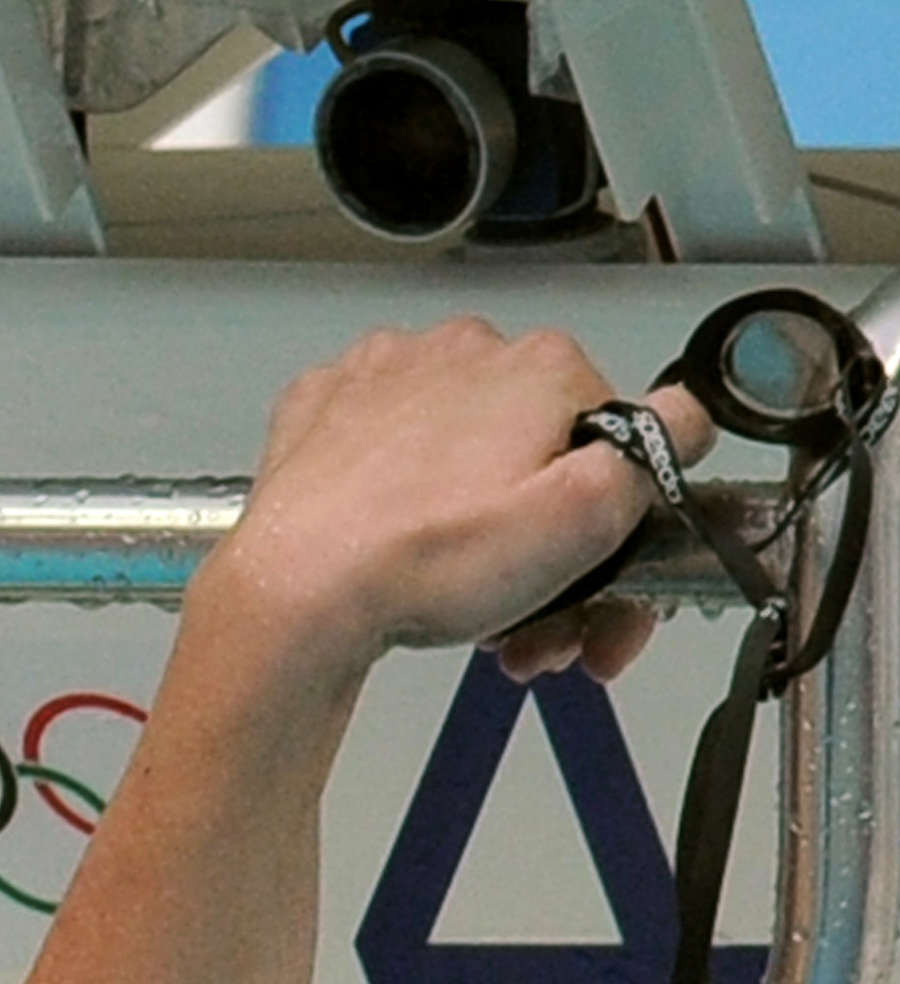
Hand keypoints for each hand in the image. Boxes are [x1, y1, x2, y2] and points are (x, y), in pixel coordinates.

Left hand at [208, 315, 712, 699]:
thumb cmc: (429, 559)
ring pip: (468, 461)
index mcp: (540, 367)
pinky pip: (394, 456)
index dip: (623, 528)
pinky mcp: (327, 410)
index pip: (619, 441)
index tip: (609, 595)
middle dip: (556, 552)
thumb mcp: (582, 519)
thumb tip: (687, 415)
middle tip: (545, 631)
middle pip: (542, 457)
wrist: (296, 590)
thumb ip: (650, 457)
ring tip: (475, 617)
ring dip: (487, 539)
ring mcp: (387, 375)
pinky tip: (406, 554)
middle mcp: (465, 351)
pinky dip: (410, 504)